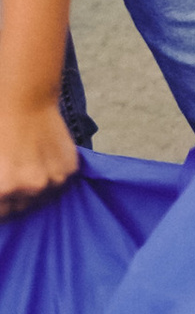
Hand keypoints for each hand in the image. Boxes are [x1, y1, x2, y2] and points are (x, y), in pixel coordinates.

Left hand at [0, 94, 77, 220]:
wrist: (24, 99)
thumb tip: (3, 191)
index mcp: (4, 189)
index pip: (2, 214)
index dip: (1, 202)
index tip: (2, 193)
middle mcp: (30, 189)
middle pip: (21, 208)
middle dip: (15, 196)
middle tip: (12, 178)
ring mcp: (53, 179)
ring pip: (43, 196)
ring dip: (35, 186)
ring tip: (27, 165)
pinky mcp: (69, 168)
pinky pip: (60, 180)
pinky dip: (52, 172)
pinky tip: (41, 156)